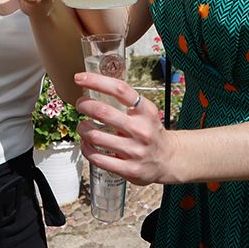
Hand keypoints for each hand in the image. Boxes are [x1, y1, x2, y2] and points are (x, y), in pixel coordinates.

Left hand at [74, 71, 179, 185]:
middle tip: (80, 105)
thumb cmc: (150, 131)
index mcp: (145, 111)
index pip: (119, 89)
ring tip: (82, 126)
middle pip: (102, 112)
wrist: (168, 159)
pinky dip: (86, 148)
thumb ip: (126, 100)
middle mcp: (141, 130)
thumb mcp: (145, 111)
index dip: (96, 81)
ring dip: (82, 128)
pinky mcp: (128, 169)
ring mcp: (135, 151)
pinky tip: (86, 143)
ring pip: (95, 136)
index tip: (80, 78)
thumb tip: (95, 84)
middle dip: (84, 105)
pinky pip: (97, 158)